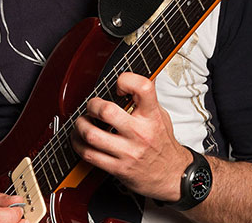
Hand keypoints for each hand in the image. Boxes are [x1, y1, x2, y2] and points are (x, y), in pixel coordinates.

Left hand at [71, 72, 190, 200]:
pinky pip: (90, 155)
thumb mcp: (162, 116)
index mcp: (152, 116)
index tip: (118, 86)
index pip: (142, 87)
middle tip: (92, 106)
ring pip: (92, 135)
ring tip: (82, 122)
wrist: (172, 176)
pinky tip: (81, 140)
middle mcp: (140, 133)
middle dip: (92, 105)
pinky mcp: (118, 168)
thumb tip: (145, 74)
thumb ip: (149, 97)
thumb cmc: (163, 145)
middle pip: (107, 111)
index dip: (125, 80)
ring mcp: (128, 152)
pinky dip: (79, 145)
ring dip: (80, 126)